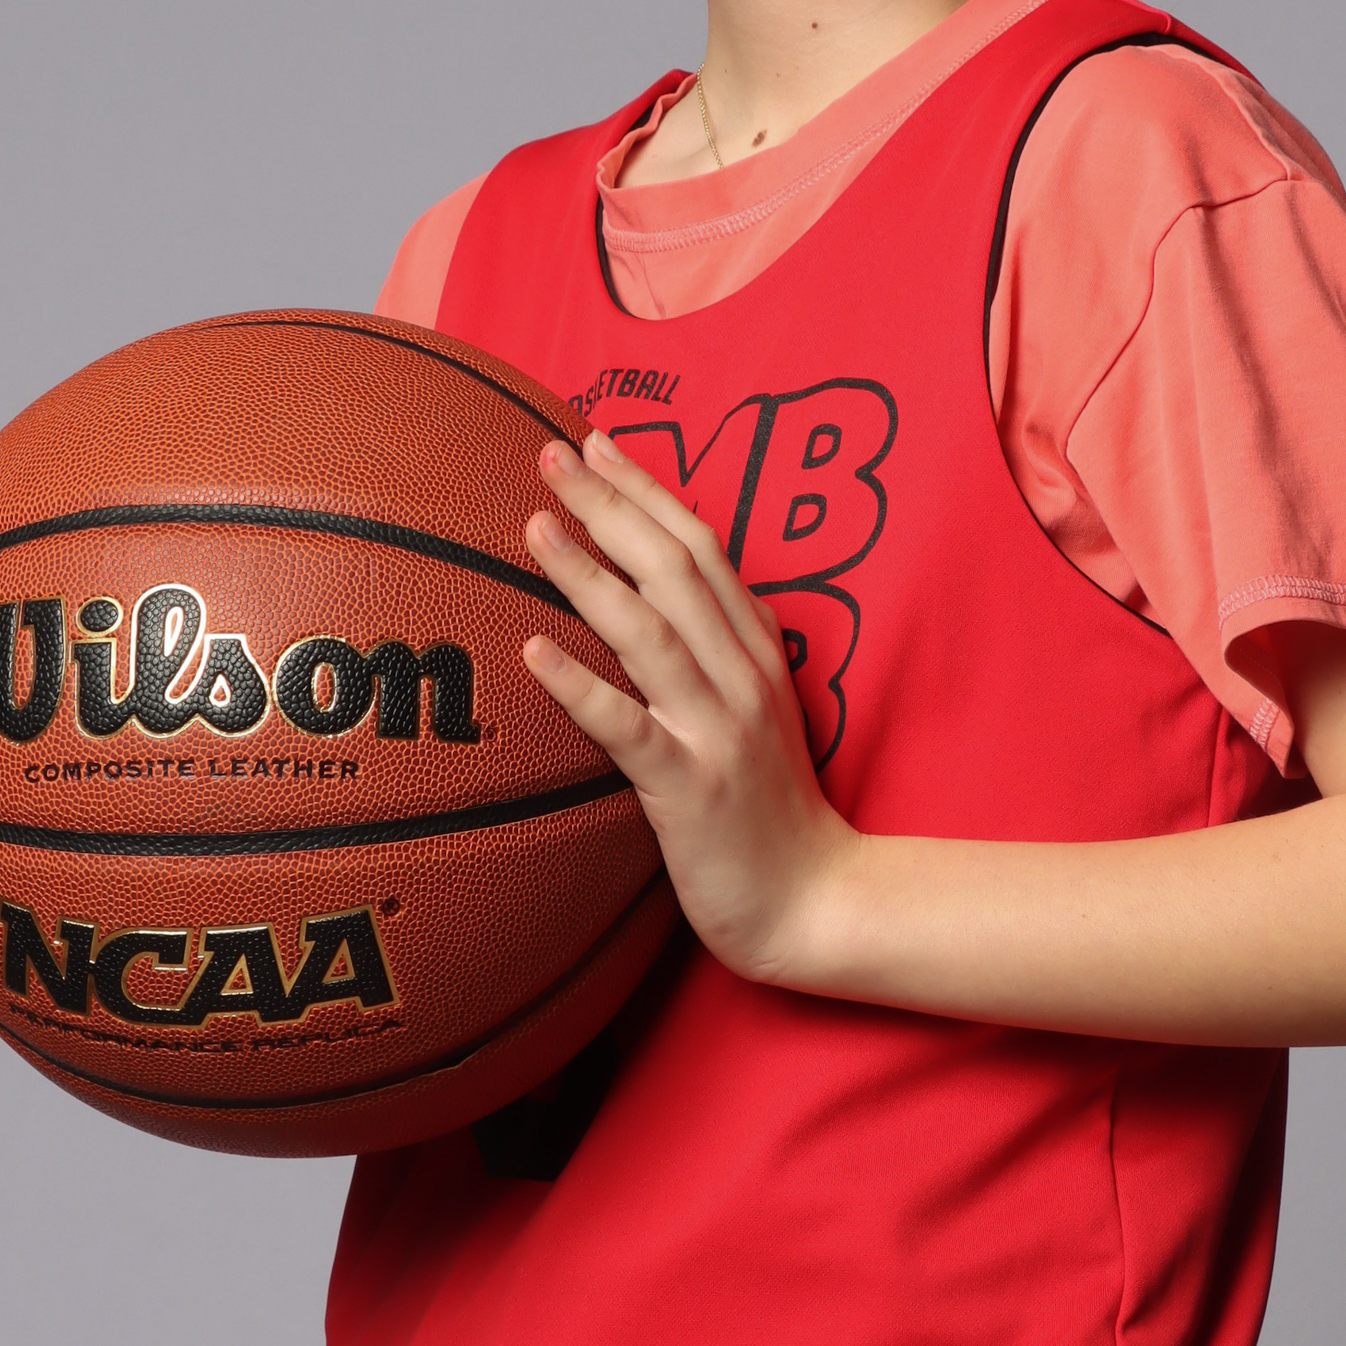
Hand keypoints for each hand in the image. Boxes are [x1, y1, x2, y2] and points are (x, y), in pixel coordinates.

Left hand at [521, 433, 858, 982]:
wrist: (813, 901)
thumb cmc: (769, 808)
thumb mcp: (755, 710)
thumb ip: (719, 649)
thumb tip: (664, 593)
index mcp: (755, 650)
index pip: (700, 547)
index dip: (646, 491)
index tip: (595, 443)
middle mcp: (741, 675)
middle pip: (672, 568)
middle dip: (610, 505)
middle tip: (550, 456)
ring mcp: (717, 729)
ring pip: (648, 632)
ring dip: (588, 573)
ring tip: (534, 529)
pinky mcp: (689, 788)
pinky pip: (627, 728)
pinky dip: (579, 686)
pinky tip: (532, 652)